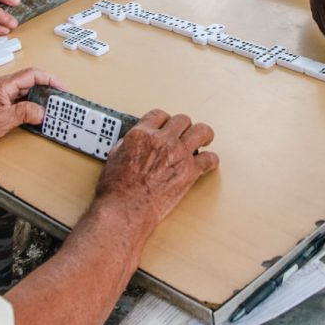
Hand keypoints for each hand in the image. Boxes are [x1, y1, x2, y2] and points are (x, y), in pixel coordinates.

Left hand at [0, 68, 62, 152]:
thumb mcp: (2, 120)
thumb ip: (25, 113)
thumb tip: (42, 111)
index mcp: (4, 85)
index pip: (32, 75)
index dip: (50, 79)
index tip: (61, 88)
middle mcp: (1, 88)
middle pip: (30, 83)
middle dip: (46, 90)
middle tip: (59, 100)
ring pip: (23, 94)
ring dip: (37, 100)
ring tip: (49, 110)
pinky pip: (16, 102)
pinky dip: (28, 107)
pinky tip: (32, 117)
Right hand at [95, 109, 217, 227]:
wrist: (126, 209)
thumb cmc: (117, 189)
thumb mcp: (114, 157)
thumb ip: (126, 145)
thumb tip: (132, 143)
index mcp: (142, 134)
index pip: (158, 115)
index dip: (164, 119)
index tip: (167, 124)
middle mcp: (162, 140)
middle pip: (182, 120)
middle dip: (183, 126)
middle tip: (186, 132)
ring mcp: (178, 154)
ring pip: (201, 131)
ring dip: (204, 134)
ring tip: (205, 139)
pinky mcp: (190, 171)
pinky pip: (209, 159)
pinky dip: (211, 160)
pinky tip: (208, 162)